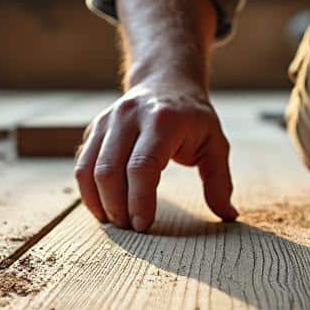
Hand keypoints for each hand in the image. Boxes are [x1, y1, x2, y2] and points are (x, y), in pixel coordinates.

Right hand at [75, 81, 237, 231]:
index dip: (139, 200)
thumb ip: (219, 181)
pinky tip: (104, 208)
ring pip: (89, 170)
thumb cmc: (192, 118)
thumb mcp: (215, 143)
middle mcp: (129, 117)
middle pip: (110, 171)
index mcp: (162, 121)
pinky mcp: (95, 129)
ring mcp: (108, 121)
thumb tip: (227, 215)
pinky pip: (82, 165)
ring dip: (100, 203)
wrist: (166, 81)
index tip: (144, 225)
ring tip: (116, 221)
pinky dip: (89, 192)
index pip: (142, 166)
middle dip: (117, 207)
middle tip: (131, 228)